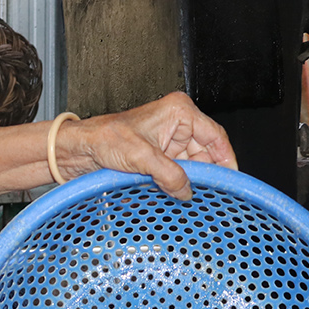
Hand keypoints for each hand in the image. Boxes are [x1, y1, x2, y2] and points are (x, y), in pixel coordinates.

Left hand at [75, 91, 236, 199]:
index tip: (230, 181)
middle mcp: (177, 125)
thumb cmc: (103, 137)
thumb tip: (187, 190)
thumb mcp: (140, 156)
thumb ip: (168, 174)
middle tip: (208, 196)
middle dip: (205, 175)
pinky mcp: (159, 158)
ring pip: (192, 167)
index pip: (215, 137)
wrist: (79, 150)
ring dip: (189, 182)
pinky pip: (177, 174)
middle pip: (205, 155)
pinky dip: (177, 185)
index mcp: (179, 112)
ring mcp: (168, 143)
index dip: (225, 160)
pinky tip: (175, 195)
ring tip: (189, 197)